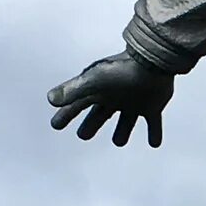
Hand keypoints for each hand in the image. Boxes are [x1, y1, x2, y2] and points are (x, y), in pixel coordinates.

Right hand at [48, 50, 175, 148]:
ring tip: (119, 141)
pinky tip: (155, 143)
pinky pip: (153, 123)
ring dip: (123, 131)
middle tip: (83, 135)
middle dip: (91, 124)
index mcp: (98, 91)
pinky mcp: (152, 106)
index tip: (56, 125)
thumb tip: (50, 99)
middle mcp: (115, 97)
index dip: (66, 115)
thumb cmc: (121, 70)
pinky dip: (154, 133)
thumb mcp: (93, 81)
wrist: (153, 62)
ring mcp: (134, 102)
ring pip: (126, 121)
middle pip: (99, 114)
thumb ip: (73, 91)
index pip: (76, 105)